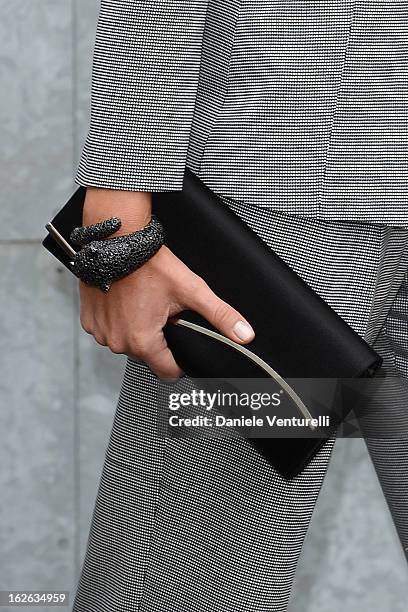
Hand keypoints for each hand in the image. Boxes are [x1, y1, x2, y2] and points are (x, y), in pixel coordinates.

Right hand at [79, 188, 254, 378]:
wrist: (117, 239)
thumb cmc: (150, 264)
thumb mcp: (191, 290)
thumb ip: (220, 315)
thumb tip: (245, 334)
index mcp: (143, 341)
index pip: (167, 372)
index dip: (179, 360)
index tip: (179, 340)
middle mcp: (118, 342)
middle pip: (147, 355)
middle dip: (158, 339)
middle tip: (161, 311)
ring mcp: (100, 332)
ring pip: (127, 342)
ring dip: (136, 329)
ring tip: (143, 303)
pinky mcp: (88, 320)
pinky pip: (108, 330)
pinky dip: (117, 320)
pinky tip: (125, 301)